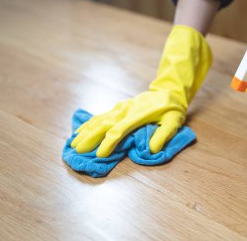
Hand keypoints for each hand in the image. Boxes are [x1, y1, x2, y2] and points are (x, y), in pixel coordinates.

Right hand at [71, 25, 211, 156]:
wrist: (168, 92)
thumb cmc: (171, 110)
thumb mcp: (173, 122)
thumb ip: (163, 135)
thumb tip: (152, 150)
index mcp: (138, 115)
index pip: (120, 130)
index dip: (109, 143)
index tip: (100, 155)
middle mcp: (125, 110)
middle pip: (104, 124)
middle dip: (90, 138)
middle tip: (78, 151)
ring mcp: (120, 107)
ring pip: (99, 119)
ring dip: (86, 131)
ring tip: (73, 142)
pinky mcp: (119, 107)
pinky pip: (100, 115)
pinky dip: (89, 123)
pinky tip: (79, 130)